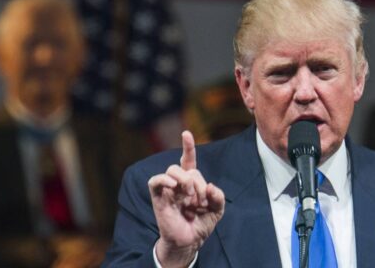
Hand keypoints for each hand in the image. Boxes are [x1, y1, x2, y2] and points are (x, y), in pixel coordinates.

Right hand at [148, 131, 224, 266]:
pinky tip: (174, 186)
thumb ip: (218, 196)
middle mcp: (179, 182)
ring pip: (173, 170)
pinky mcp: (158, 197)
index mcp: (192, 182)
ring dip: (186, 182)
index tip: (186, 133)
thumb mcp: (217, 210)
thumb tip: (210, 186)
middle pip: (187, 168)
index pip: (189, 160)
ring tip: (190, 199)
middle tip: (200, 201)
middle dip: (198, 183)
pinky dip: (164, 179)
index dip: (188, 147)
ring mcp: (168, 189)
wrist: (189, 241)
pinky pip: (155, 181)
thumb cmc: (201, 224)